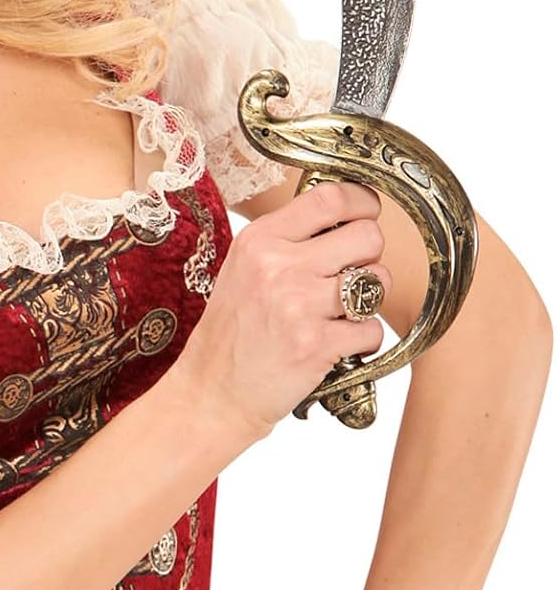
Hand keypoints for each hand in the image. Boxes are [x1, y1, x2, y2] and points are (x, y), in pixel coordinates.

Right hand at [173, 180, 393, 440]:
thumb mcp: (244, 267)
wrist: (213, 391)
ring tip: (341, 312)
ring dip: (369, 299)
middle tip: (351, 273)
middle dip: (369, 256)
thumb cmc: (232, 330)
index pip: (330, 198)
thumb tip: (345, 216)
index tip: (368, 212)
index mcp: (260, 239)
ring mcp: (298, 305)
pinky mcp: (317, 345)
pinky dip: (363, 339)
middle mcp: (278, 265)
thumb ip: (288, 239)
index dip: (363, 202)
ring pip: (377, 282)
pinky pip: (373, 329)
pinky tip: (337, 343)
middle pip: (367, 236)